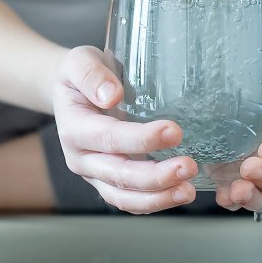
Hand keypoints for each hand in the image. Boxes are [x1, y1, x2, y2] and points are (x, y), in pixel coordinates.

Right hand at [52, 46, 198, 213]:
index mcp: (74, 129)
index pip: (110, 138)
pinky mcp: (108, 182)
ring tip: (188, 190)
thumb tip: (111, 95)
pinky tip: (179, 193)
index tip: (173, 131)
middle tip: (189, 166)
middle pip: (119, 175)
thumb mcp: (78, 61)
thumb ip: (91, 75)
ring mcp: (94, 174)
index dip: (141, 139)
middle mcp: (81, 158)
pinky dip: (155, 201)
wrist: (72, 91)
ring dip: (158, 197)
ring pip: (124, 197)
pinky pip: (130, 200)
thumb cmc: (79, 75)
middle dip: (156, 176)